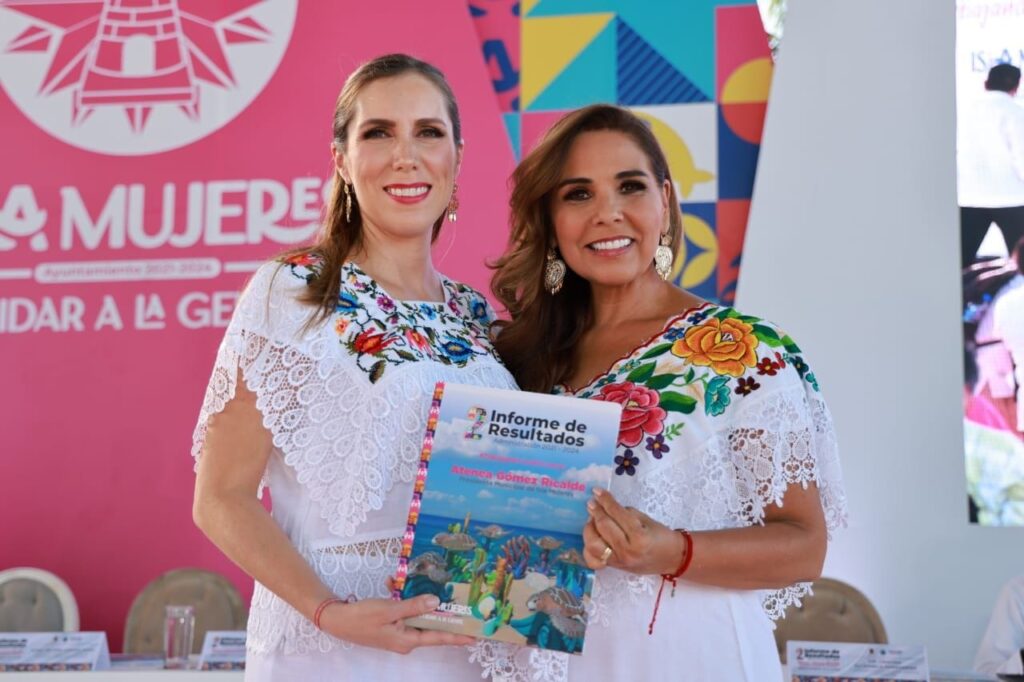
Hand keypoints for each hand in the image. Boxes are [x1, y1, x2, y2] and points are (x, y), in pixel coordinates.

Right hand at [320, 595, 475, 653]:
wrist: (336, 620)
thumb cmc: (362, 618)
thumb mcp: (389, 610)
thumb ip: (413, 606)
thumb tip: (436, 603)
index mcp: (408, 640)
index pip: (439, 638)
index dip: (457, 636)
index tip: (475, 636)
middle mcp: (406, 639)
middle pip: (430, 624)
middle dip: (438, 609)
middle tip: (460, 602)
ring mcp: (398, 633)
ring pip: (415, 613)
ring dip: (413, 597)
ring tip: (401, 583)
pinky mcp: (391, 625)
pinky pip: (403, 610)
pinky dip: (400, 598)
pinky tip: (391, 584)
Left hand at [583, 488, 683, 575]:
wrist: (671, 558)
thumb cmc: (661, 536)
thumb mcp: (646, 520)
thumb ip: (626, 513)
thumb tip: (606, 506)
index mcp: (639, 536)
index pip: (617, 514)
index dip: (605, 500)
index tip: (597, 491)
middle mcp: (627, 550)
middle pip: (604, 527)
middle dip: (596, 511)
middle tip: (592, 503)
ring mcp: (619, 561)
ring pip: (593, 544)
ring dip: (589, 528)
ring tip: (591, 519)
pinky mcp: (615, 567)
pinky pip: (593, 560)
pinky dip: (588, 549)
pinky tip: (592, 537)